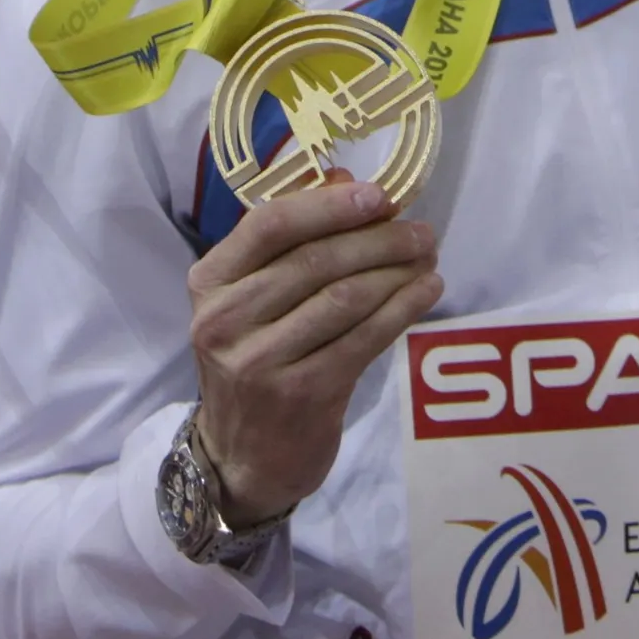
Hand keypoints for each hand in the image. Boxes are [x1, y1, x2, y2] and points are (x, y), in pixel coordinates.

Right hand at [186, 179, 442, 525]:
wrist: (243, 458)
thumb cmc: (256, 360)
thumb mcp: (254, 300)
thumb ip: (291, 240)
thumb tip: (344, 179)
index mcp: (210, 282)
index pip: (268, 225)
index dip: (327, 205)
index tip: (378, 195)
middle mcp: (226, 319)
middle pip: (314, 260)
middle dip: (377, 239)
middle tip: (420, 230)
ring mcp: (260, 361)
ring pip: (344, 298)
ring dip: (396, 272)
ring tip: (428, 258)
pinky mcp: (301, 394)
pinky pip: (363, 339)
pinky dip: (401, 310)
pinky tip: (425, 293)